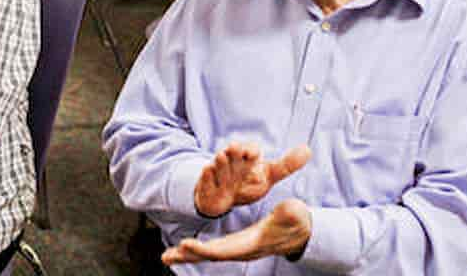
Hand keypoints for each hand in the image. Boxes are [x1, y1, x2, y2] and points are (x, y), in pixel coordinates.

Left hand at [164, 198, 312, 265]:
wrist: (299, 231)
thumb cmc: (297, 221)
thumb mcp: (296, 214)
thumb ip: (290, 214)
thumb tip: (289, 209)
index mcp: (252, 243)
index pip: (225, 250)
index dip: (205, 249)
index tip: (186, 244)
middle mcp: (242, 248)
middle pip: (211, 255)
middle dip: (189, 255)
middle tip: (168, 255)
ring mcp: (238, 247)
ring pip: (209, 253)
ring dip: (188, 255)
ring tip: (167, 256)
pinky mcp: (236, 244)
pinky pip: (213, 248)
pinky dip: (197, 249)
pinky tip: (182, 249)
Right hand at [193, 142, 310, 217]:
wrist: (223, 198)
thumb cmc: (248, 182)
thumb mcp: (268, 176)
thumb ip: (287, 165)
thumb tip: (308, 149)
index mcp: (248, 157)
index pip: (251, 149)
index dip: (252, 151)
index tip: (254, 154)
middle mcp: (232, 160)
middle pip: (232, 152)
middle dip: (233, 150)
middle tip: (234, 150)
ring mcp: (217, 169)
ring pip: (218, 162)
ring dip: (220, 162)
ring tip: (222, 159)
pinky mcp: (205, 180)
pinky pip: (204, 176)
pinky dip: (207, 175)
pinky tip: (208, 173)